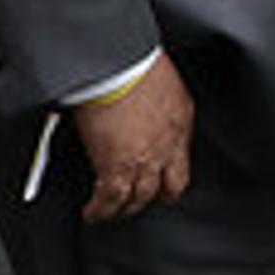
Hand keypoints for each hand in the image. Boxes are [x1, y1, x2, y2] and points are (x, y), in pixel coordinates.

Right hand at [73, 55, 193, 222]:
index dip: (170, 176)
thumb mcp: (163, 83)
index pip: (182, 161)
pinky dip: (100, 210)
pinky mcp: (115, 166)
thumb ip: (160, 103)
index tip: (162, 182)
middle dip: (152, 198)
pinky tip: (93, 213)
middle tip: (138, 202)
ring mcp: (143, 159)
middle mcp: (167, 147)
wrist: (116, 63)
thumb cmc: (134, 61)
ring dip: (124, 208)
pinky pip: (109, 199)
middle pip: (166, 186)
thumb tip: (145, 110)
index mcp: (181, 123)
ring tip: (111, 212)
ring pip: (137, 198)